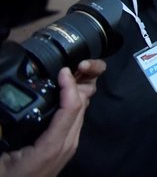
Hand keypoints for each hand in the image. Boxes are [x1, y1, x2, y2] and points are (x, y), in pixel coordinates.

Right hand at [0, 60, 105, 176]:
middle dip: (78, 83)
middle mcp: (67, 144)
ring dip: (76, 92)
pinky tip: (60, 95)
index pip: (72, 108)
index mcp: (52, 145)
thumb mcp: (1, 156)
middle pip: (81, 106)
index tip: (62, 71)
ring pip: (80, 112)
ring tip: (63, 76)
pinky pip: (74, 120)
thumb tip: (1, 114)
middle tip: (65, 67)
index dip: (70, 86)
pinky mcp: (65, 148)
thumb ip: (2, 129)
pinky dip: (71, 103)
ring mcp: (69, 146)